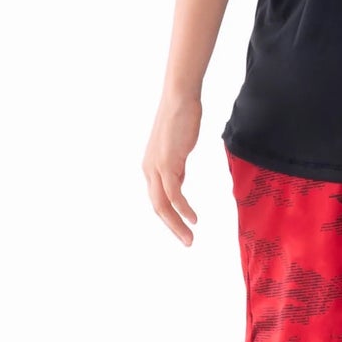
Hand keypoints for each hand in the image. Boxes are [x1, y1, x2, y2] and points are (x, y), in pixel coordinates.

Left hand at [142, 93, 201, 245]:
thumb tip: (180, 181)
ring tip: (189, 238)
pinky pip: (173, 193)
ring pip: (162, 204)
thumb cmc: (181, 119)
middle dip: (172, 227)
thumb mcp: (178, 149)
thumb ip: (177, 167)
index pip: (158, 198)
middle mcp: (149, 169)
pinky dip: (182, 208)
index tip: (184, 227)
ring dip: (176, 224)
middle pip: (157, 206)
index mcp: (151, 167)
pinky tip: (193, 218)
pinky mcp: (167, 162)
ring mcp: (156, 166)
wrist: (179, 99)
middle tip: (187, 242)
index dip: (170, 216)